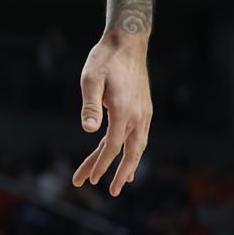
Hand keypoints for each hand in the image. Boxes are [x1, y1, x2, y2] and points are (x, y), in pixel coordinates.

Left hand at [71, 35, 151, 195]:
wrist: (128, 42)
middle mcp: (138, 116)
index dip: (100, 165)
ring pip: (138, 147)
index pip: (111, 147)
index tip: (88, 179)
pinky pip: (142, 137)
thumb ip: (90, 106)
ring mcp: (144, 113)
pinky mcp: (145, 109)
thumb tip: (90, 132)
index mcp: (123, 111)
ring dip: (129, 165)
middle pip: (129, 153)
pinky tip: (132, 158)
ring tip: (122, 183)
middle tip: (111, 192)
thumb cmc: (104, 59)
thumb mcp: (90, 79)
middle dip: (118, 173)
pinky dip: (135, 151)